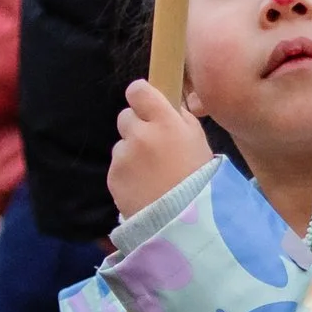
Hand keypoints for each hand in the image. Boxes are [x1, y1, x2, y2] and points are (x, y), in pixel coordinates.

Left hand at [108, 79, 213, 217]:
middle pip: (126, 116)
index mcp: (164, 121)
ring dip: (132, 152)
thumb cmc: (199, 178)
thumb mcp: (199, 140)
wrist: (184, 221)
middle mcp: (140, 134)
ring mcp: (123, 156)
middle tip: (153, 146)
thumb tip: (165, 106)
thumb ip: (179, 118)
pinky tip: (143, 185)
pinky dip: (127, 173)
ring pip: (122, 143)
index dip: (141, 96)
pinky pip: (118, 166)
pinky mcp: (113, 176)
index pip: (138, 90)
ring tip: (151, 173)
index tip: (147, 104)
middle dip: (137, 127)